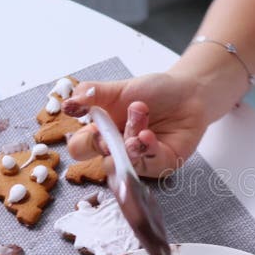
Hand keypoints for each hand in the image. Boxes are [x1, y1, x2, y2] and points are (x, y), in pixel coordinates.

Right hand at [62, 72, 207, 177]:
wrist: (187, 92)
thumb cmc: (153, 92)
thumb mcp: (117, 89)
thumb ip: (91, 94)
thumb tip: (67, 104)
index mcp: (102, 134)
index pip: (80, 150)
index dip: (83, 143)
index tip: (90, 125)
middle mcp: (119, 152)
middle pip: (103, 164)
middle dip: (108, 146)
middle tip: (114, 128)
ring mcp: (141, 161)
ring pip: (127, 164)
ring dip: (130, 140)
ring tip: (140, 113)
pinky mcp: (163, 164)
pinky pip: (151, 165)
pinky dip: (148, 147)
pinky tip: (148, 134)